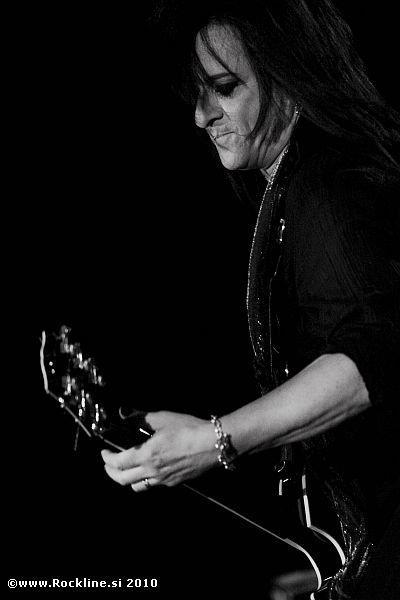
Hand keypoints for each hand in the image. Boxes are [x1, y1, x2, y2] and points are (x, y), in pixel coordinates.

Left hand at [101, 411, 216, 491]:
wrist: (213, 443)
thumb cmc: (189, 429)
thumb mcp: (163, 418)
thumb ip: (140, 417)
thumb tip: (124, 413)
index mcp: (146, 455)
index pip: (118, 463)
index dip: (107, 459)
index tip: (104, 453)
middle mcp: (152, 471)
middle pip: (123, 480)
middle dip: (111, 473)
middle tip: (109, 464)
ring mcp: (164, 480)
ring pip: (138, 487)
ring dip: (128, 479)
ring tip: (127, 469)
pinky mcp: (175, 482)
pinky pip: (154, 485)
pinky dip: (146, 479)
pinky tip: (150, 468)